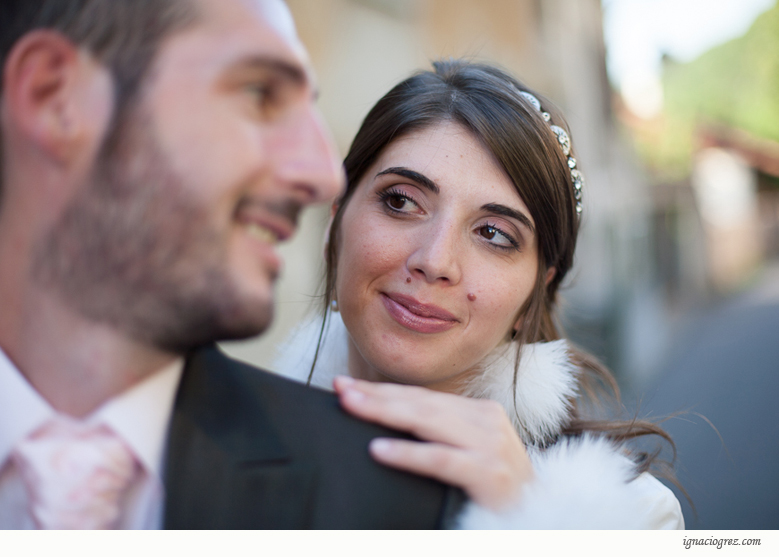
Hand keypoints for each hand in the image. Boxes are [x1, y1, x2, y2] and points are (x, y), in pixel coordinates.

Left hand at [333, 376, 533, 510]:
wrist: (536, 518)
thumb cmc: (495, 488)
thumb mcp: (469, 451)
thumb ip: (437, 434)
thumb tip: (388, 418)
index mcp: (479, 412)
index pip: (421, 396)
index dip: (383, 389)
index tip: (346, 385)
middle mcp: (486, 420)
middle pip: (420, 403)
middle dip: (376, 396)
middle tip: (341, 390)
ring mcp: (490, 445)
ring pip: (427, 422)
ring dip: (384, 412)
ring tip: (351, 407)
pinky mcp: (489, 473)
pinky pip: (440, 460)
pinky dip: (408, 454)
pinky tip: (379, 450)